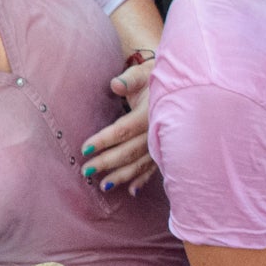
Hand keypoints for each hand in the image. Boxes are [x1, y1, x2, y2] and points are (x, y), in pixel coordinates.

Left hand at [82, 56, 158, 193]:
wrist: (180, 84)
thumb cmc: (154, 78)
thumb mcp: (143, 74)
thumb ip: (130, 79)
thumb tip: (116, 85)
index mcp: (151, 112)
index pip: (124, 129)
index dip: (104, 140)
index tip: (85, 149)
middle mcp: (159, 131)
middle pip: (130, 151)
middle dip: (108, 162)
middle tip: (86, 171)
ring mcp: (164, 143)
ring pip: (141, 163)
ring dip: (123, 176)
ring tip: (104, 185)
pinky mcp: (166, 150)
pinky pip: (154, 167)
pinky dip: (143, 180)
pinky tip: (132, 191)